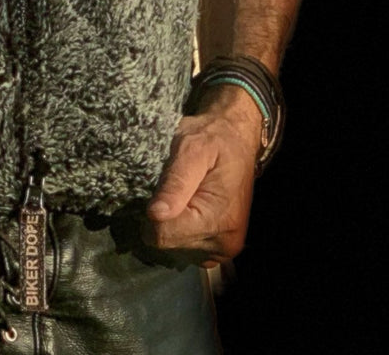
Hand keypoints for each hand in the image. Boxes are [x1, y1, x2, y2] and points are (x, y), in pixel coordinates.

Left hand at [142, 86, 262, 267]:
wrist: (236, 138)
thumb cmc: (211, 138)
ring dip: (173, 225)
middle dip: (164, 218)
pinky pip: (188, 250)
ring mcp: (225, 250)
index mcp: (217, 220)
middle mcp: (225, 244)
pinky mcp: (222, 249)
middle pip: (169, 245)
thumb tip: (155, 214)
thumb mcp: (190, 150)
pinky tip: (188, 209)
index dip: (153, 212)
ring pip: (176, 250)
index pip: (163, 235)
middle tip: (176, 189)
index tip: (161, 189)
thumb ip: (174, 183)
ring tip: (184, 196)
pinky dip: (182, 232)